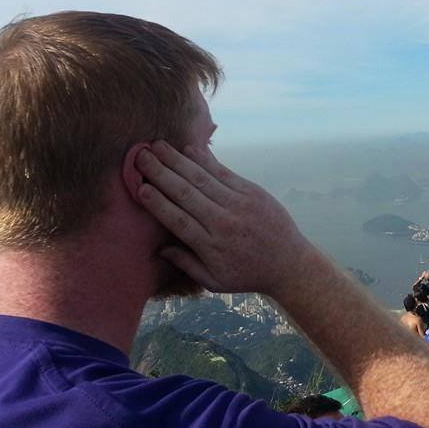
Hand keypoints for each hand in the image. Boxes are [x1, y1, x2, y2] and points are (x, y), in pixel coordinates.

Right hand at [135, 141, 311, 294]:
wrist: (289, 262)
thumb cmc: (248, 274)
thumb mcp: (215, 281)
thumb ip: (187, 265)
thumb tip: (160, 249)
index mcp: (211, 245)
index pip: (178, 220)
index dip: (157, 202)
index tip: (140, 187)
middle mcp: (223, 222)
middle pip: (185, 194)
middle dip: (161, 173)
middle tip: (141, 157)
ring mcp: (239, 204)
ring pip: (202, 178)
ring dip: (178, 160)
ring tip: (158, 146)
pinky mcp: (252, 192)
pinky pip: (224, 172)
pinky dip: (206, 159)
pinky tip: (190, 149)